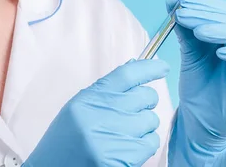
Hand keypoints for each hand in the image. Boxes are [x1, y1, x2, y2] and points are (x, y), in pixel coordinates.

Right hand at [24, 59, 169, 166]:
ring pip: (151, 120)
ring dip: (144, 127)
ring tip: (125, 135)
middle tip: (135, 112)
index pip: (126, 75)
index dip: (148, 68)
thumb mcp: (77, 111)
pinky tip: (128, 150)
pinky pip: (150, 143)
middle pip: (144, 96)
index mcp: (88, 99)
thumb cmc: (63, 144)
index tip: (161, 67)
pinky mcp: (121, 158)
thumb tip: (134, 69)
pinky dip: (144, 146)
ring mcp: (112, 137)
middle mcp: (100, 114)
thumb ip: (104, 92)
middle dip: (146, 103)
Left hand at [168, 0, 225, 156]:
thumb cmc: (197, 85)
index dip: (205, 3)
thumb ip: (183, 28)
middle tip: (183, 14)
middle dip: (208, 14)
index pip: (225, 10)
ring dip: (223, 30)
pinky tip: (220, 52)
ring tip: (198, 32)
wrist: (200, 120)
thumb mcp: (188, 53)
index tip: (181, 1)